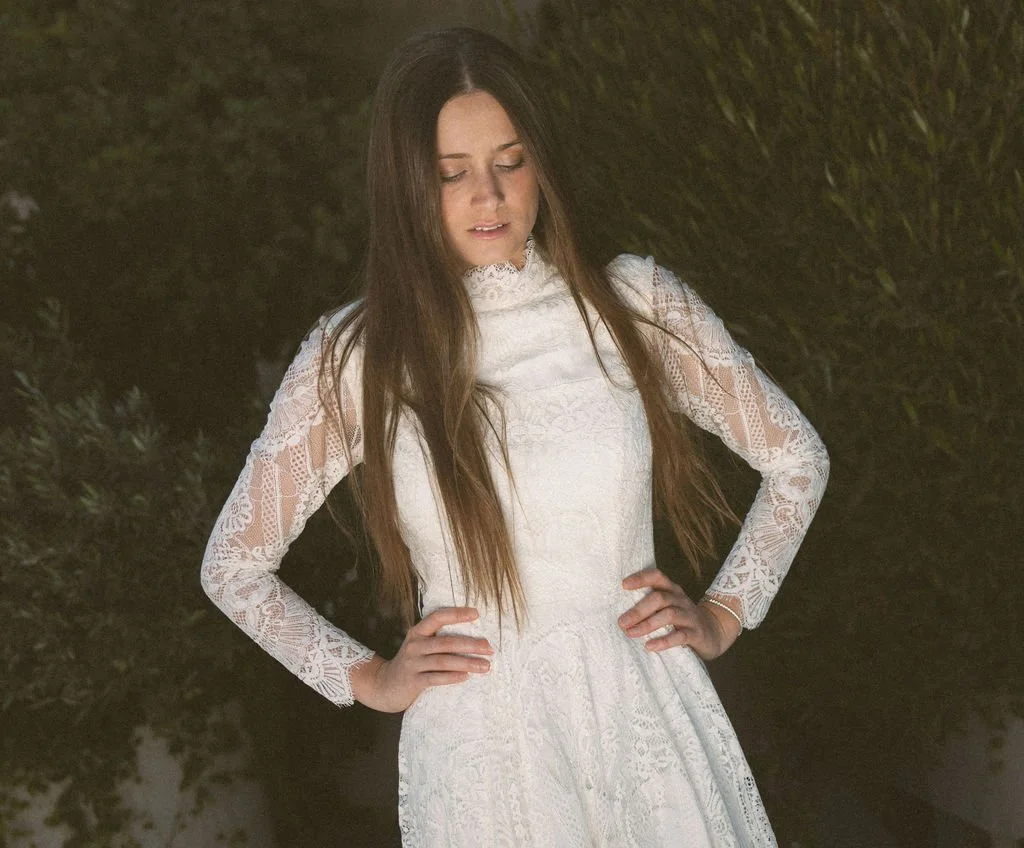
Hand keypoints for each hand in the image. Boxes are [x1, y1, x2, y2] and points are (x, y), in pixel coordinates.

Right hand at [350, 606, 492, 712]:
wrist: (384, 685)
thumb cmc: (412, 664)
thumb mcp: (420, 646)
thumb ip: (439, 640)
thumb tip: (475, 639)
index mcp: (417, 632)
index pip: (437, 617)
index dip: (457, 614)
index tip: (477, 614)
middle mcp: (414, 645)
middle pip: (446, 642)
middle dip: (470, 644)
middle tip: (490, 648)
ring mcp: (412, 663)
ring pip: (444, 661)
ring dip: (467, 663)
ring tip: (485, 666)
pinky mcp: (412, 681)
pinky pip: (435, 678)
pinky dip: (451, 677)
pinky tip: (466, 677)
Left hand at [618, 568, 740, 660]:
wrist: (714, 632)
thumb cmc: (681, 618)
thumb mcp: (668, 606)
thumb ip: (649, 604)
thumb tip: (619, 611)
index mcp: (672, 590)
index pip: (657, 577)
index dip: (641, 578)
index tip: (623, 585)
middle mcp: (681, 599)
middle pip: (659, 598)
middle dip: (638, 610)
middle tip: (621, 622)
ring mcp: (690, 616)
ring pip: (669, 615)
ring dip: (648, 624)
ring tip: (631, 633)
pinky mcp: (696, 634)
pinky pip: (680, 636)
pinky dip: (664, 641)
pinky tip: (650, 646)